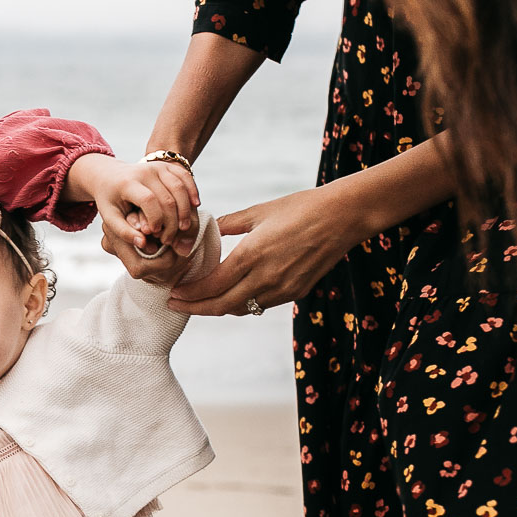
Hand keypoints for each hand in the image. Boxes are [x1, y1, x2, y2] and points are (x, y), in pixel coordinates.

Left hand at [68, 155, 200, 275]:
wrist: (110, 174)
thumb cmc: (110, 200)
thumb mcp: (110, 217)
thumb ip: (124, 232)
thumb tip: (143, 244)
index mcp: (127, 183)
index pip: (148, 200)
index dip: (156, 219)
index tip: (155, 233)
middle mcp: (144, 171)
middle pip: (167, 197)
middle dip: (172, 221)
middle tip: (169, 238)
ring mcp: (157, 166)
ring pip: (179, 187)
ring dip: (185, 210)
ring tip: (183, 228)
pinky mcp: (166, 165)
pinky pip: (185, 176)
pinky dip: (192, 190)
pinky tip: (195, 206)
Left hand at [167, 185, 371, 315]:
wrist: (342, 217)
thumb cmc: (301, 207)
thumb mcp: (260, 211)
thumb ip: (231, 224)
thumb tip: (211, 228)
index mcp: (251, 255)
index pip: (211, 286)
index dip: (190, 294)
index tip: (173, 293)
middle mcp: (264, 278)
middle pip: (221, 305)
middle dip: (195, 308)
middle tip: (175, 305)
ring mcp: (282, 289)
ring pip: (241, 308)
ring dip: (218, 307)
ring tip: (200, 301)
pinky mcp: (295, 292)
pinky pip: (260, 305)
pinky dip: (241, 303)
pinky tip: (231, 295)